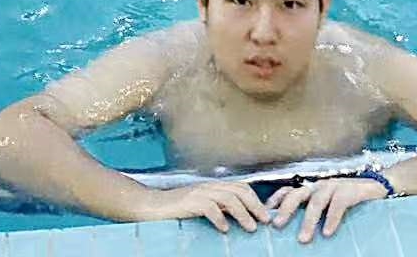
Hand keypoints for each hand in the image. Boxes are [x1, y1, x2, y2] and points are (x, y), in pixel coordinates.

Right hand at [142, 181, 270, 233]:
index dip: (256, 200)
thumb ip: (217, 209)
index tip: (266, 215)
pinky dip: (219, 218)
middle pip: (239, 190)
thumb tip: (237, 220)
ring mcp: (199, 193)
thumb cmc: (175, 210)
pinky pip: (209, 207)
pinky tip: (224, 229)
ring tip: (250, 227)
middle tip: (265, 221)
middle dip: (255, 205)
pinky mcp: (188, 202)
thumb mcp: (200, 207)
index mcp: (213, 187)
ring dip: (243, 213)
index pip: (241, 187)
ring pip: (228, 198)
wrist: (149, 206)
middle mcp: (209, 187)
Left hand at [266, 177, 387, 242]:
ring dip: (308, 220)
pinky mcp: (351, 190)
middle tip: (277, 226)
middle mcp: (321, 186)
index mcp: (313, 190)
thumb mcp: (329, 205)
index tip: (267, 213)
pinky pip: (338, 204)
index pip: (289, 191)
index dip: (276, 200)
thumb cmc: (352, 200)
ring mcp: (335, 186)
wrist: (379, 188)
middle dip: (287, 210)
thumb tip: (298, 232)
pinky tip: (327, 232)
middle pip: (298, 194)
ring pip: (316, 201)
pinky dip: (331, 218)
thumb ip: (314, 212)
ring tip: (304, 239)